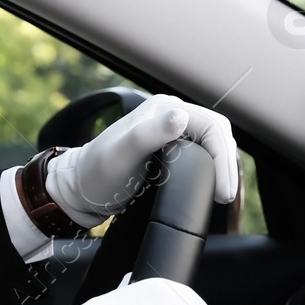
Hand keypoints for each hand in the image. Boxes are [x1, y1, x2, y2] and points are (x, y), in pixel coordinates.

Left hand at [43, 94, 238, 228]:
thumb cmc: (94, 173)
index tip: (222, 189)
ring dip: (222, 167)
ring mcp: (171, 134)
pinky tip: (211, 187)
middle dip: (227, 164)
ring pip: (212, 146)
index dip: (223, 157)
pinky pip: (202, 158)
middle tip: (224, 195)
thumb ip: (149, 133)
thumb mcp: (120, 153)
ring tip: (222, 193)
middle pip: (216, 135)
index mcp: (163, 109)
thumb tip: (181, 116)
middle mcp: (169, 117)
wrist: (77, 191)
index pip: (212, 126)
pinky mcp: (170, 152)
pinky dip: (212, 171)